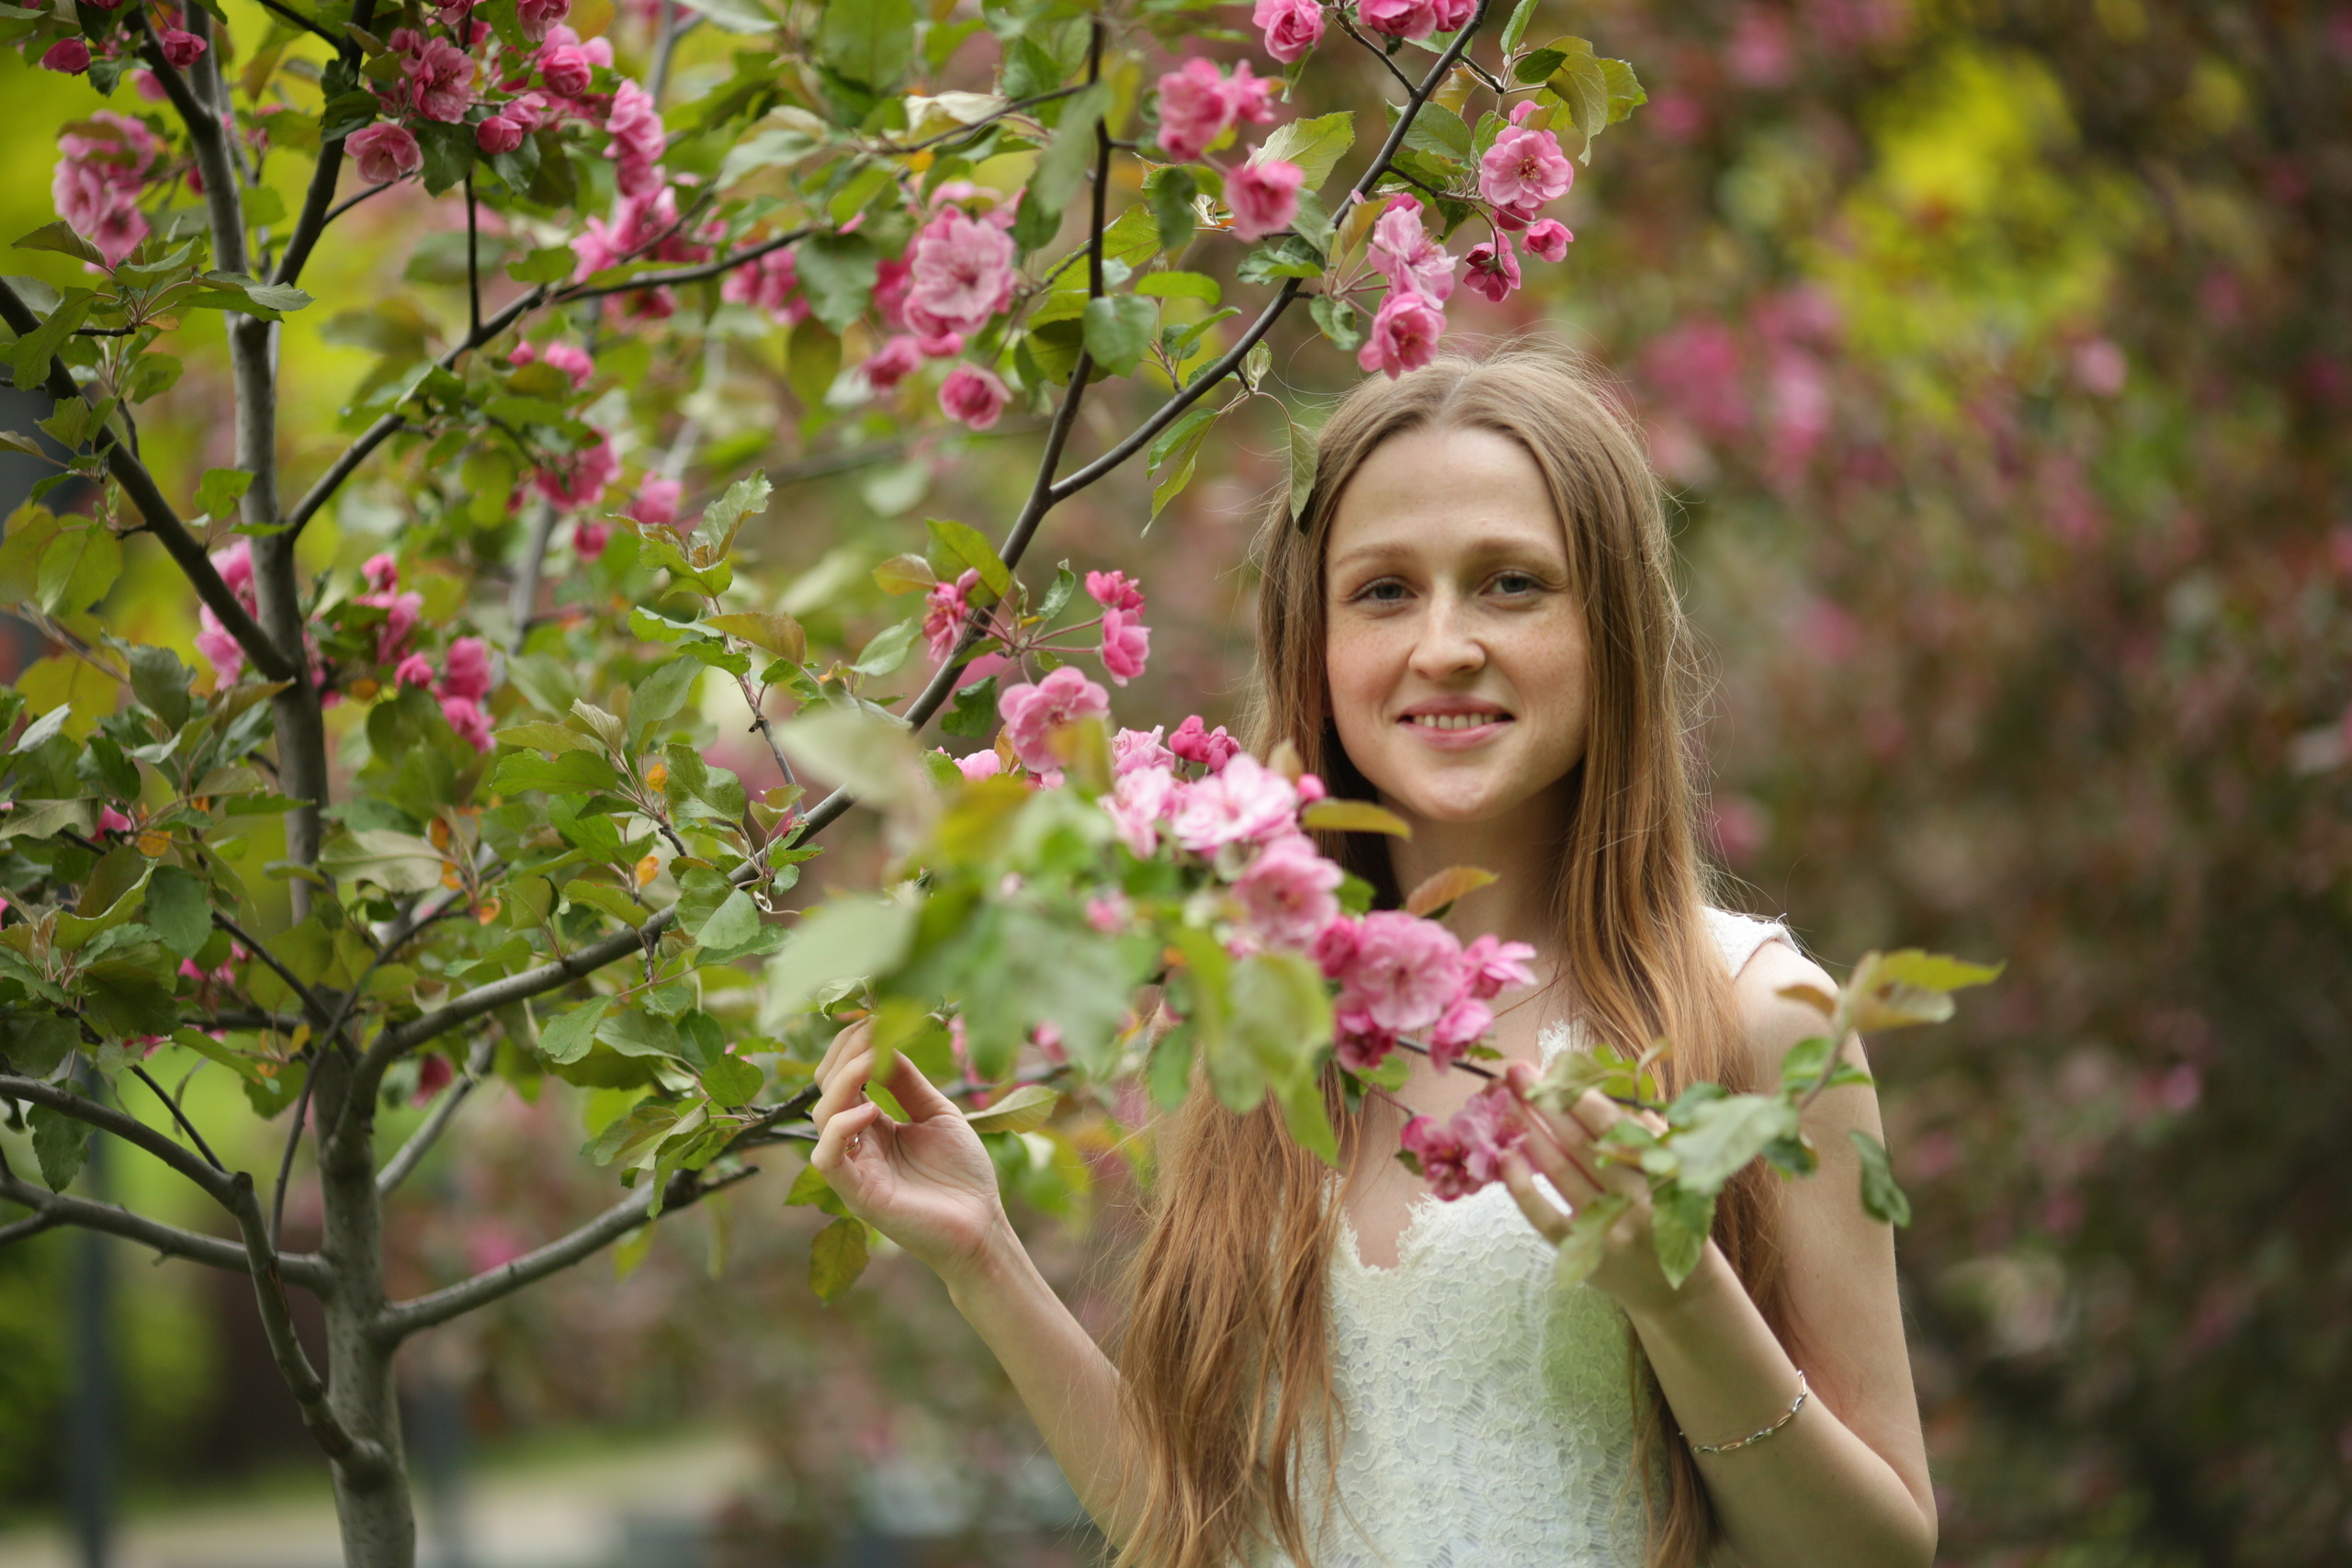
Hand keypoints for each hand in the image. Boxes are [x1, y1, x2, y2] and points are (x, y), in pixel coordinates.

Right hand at [809, 1019, 1010, 1284]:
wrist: (982, 1225)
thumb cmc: (963, 1174)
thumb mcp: (937, 1114)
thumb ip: (908, 1082)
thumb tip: (885, 1040)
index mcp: (872, 1123)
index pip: (842, 1077)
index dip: (852, 1046)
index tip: (875, 1017)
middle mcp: (856, 1143)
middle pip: (825, 1090)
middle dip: (844, 1055)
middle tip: (872, 1030)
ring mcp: (854, 1168)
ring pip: (822, 1117)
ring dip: (843, 1082)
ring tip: (872, 1061)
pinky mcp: (857, 1194)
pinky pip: (827, 1157)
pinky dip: (841, 1128)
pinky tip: (870, 1112)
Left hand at [1495, 1061, 1723, 1317]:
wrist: (1677, 1291)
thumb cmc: (1672, 1215)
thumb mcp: (1675, 1172)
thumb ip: (1644, 1133)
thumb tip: (1598, 1090)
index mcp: (1661, 1177)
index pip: (1615, 1129)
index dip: (1581, 1099)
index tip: (1556, 1071)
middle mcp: (1633, 1203)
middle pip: (1579, 1144)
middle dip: (1547, 1104)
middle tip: (1518, 1073)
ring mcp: (1604, 1230)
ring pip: (1559, 1172)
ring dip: (1529, 1132)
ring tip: (1508, 1102)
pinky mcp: (1580, 1254)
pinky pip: (1542, 1215)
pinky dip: (1521, 1185)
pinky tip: (1505, 1156)